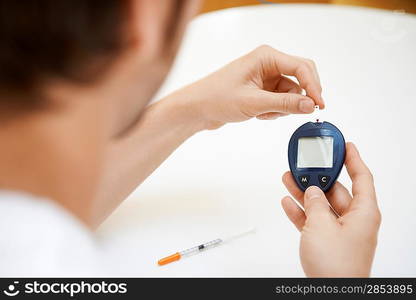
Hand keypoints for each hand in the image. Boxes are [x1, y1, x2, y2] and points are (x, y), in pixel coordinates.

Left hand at [168, 45, 323, 129]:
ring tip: (262, 113)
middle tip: (300, 113)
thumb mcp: (254, 103)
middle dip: (299, 97)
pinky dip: (274, 111)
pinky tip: (258, 114)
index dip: (314, 86)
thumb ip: (284, 104)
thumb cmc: (217, 97)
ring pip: (291, 93)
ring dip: (282, 108)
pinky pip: (280, 101)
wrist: (198, 108)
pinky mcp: (263, 89)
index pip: (301, 67)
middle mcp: (268, 63)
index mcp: (266, 57)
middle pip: (301, 78)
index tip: (319, 105)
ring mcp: (266, 77)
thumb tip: (310, 105)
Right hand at [281, 143, 380, 276]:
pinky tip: (288, 202)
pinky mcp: (326, 242)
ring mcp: (339, 232)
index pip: (362, 177)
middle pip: (336, 190)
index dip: (354, 159)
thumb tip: (311, 191)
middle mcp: (354, 221)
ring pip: (321, 205)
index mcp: (363, 213)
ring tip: (289, 178)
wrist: (331, 294)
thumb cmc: (336, 266)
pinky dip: (300, 211)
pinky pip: (313, 221)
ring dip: (305, 193)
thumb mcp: (321, 226)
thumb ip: (315, 204)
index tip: (346, 145)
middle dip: (318, 177)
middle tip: (304, 165)